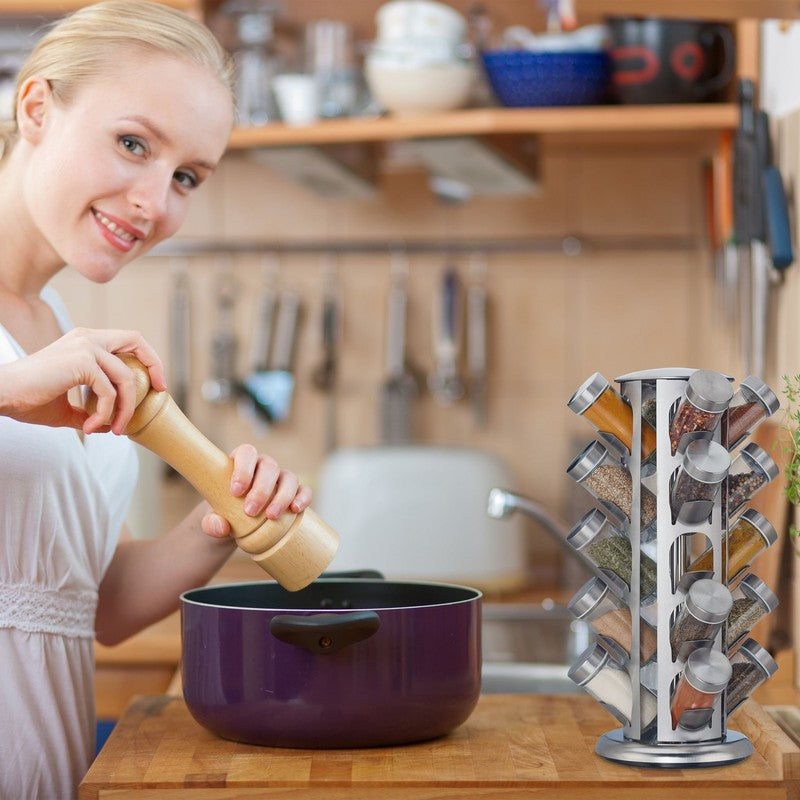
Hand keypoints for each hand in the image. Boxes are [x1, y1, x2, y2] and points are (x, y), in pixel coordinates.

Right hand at [0, 327, 165, 433]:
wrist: (2, 395)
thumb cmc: (28, 400)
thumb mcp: (67, 408)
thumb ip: (90, 412)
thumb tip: (109, 426)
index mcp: (85, 342)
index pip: (128, 340)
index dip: (148, 359)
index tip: (156, 385)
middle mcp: (88, 338)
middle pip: (137, 342)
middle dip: (154, 366)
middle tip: (160, 393)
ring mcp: (85, 347)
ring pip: (125, 378)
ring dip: (125, 409)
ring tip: (115, 430)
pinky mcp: (81, 361)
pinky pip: (109, 392)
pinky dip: (105, 414)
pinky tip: (90, 428)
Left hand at [201, 444, 312, 537]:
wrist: (236, 525)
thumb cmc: (222, 514)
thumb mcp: (210, 519)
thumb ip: (210, 523)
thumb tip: (221, 527)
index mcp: (241, 462)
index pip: (247, 453)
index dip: (243, 469)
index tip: (235, 491)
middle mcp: (263, 466)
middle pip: (269, 466)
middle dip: (261, 489)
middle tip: (250, 511)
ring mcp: (280, 478)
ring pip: (289, 477)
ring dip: (282, 496)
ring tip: (272, 516)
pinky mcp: (294, 493)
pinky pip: (304, 490)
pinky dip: (302, 498)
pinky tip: (296, 510)